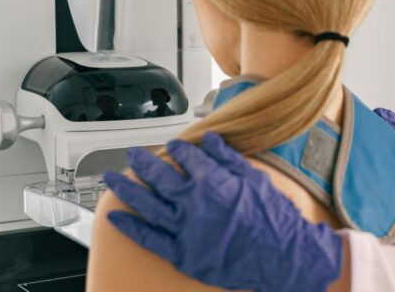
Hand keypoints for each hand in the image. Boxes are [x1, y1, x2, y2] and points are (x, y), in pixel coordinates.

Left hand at [103, 134, 342, 291]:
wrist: (281, 255)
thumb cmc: (272, 218)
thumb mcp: (255, 179)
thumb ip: (228, 158)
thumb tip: (209, 139)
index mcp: (212, 181)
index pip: (187, 157)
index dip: (177, 148)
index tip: (172, 145)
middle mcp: (194, 202)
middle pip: (159, 177)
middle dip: (143, 163)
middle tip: (132, 154)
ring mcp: (185, 229)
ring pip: (148, 204)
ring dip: (127, 189)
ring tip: (112, 179)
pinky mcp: (183, 253)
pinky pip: (150, 238)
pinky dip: (131, 227)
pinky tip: (116, 218)